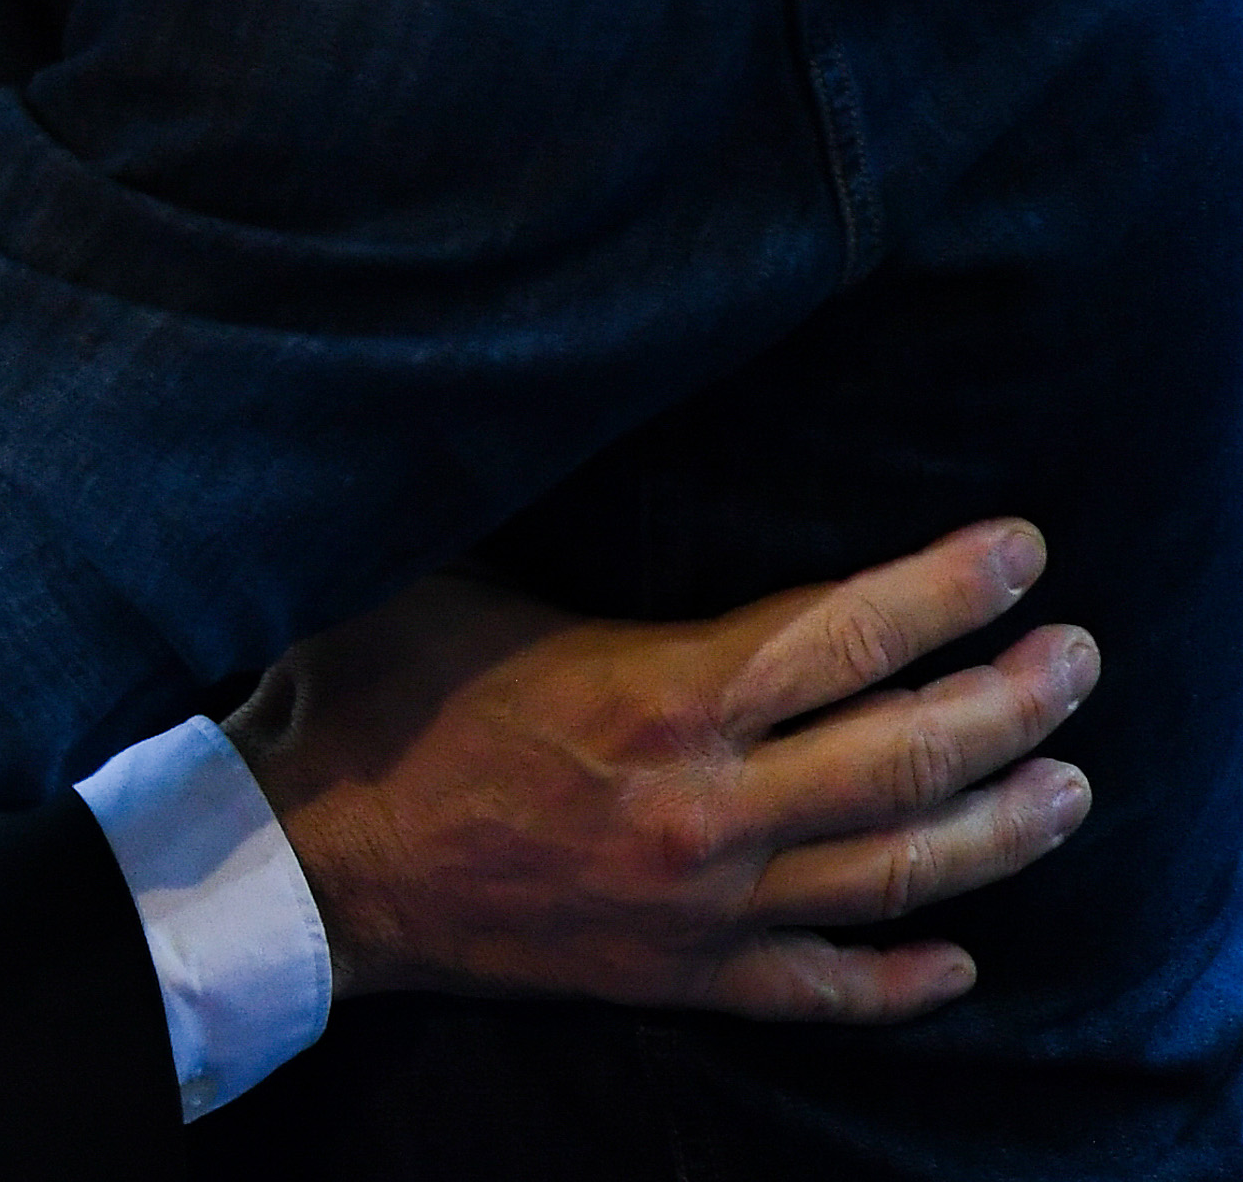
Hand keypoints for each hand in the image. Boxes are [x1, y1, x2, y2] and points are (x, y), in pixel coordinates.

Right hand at [237, 519, 1094, 1020]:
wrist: (306, 862)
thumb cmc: (363, 699)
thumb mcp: (444, 578)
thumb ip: (529, 515)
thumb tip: (546, 396)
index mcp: (657, 691)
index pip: (851, 632)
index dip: (950, 587)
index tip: (1023, 552)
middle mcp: (703, 804)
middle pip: (908, 754)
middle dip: (1013, 702)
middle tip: (1078, 662)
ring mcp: (699, 902)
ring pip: (894, 873)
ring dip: (1000, 831)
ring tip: (1071, 791)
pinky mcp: (672, 974)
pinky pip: (818, 988)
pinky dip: (899, 980)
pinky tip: (958, 960)